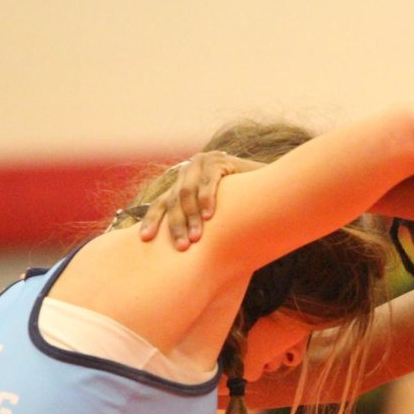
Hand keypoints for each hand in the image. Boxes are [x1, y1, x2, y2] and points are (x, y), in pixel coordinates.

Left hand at [138, 151, 266, 249]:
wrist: (269, 185)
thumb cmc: (240, 206)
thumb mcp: (213, 215)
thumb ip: (196, 224)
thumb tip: (179, 253)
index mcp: (181, 184)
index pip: (161, 202)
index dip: (152, 220)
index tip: (145, 239)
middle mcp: (188, 171)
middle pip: (173, 201)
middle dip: (177, 225)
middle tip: (182, 247)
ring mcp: (202, 163)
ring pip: (188, 193)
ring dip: (192, 217)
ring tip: (196, 237)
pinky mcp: (219, 160)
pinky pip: (209, 181)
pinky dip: (208, 199)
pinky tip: (210, 216)